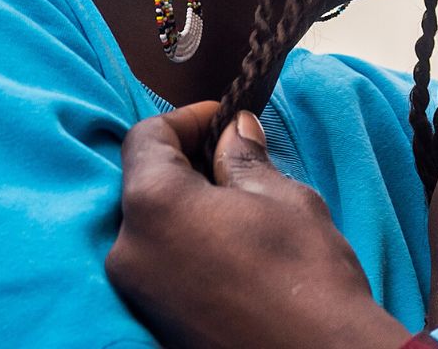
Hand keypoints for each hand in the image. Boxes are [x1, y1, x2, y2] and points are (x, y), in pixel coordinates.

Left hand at [107, 103, 407, 348]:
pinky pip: (158, 262)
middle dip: (186, 161)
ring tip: (238, 203)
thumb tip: (234, 130)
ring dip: (186, 204)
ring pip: (150, 225)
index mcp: (155, 205)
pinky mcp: (153, 319)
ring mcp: (138, 291)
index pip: (145, 137)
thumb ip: (244, 158)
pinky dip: (184, 242)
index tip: (222, 117)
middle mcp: (130, 249)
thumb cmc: (306, 276)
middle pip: (142, 182)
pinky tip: (229, 245)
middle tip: (233, 155)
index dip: (185, 118)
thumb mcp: (282, 197)